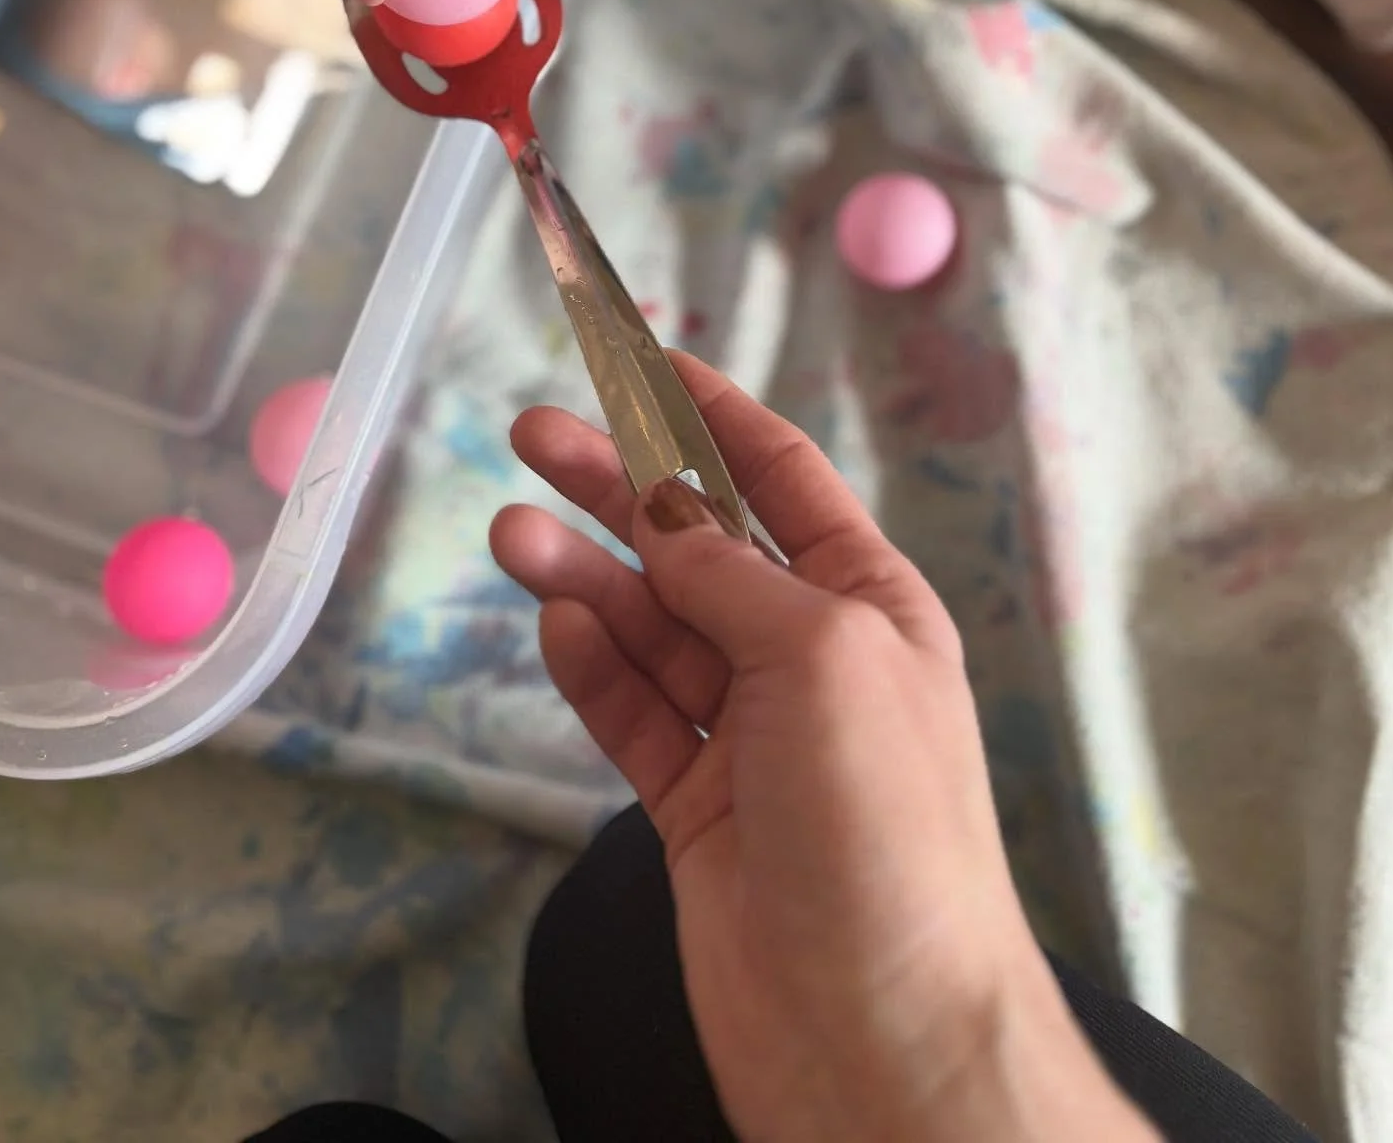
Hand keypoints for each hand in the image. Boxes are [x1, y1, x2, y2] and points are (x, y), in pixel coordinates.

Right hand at [493, 355, 1158, 1142]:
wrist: (877, 1034)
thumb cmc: (881, 822)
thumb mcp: (820, 659)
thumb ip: (732, 581)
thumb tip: (670, 511)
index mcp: (868, 605)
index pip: (780, 480)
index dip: (712, 414)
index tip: (641, 357)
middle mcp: (809, 659)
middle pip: (697, 547)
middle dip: (621, 485)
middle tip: (530, 434)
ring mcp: (749, 736)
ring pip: (651, 630)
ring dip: (586, 574)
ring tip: (511, 532)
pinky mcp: (695, 808)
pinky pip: (633, 714)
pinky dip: (591, 667)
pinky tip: (553, 623)